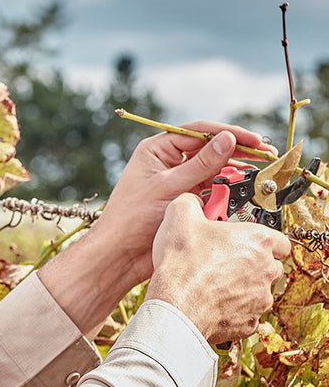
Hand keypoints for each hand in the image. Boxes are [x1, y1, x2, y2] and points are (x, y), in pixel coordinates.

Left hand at [91, 123, 275, 289]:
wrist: (121, 254)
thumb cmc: (132, 217)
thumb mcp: (169, 186)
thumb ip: (201, 164)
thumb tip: (228, 139)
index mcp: (157, 150)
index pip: (198, 132)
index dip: (228, 133)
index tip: (254, 140)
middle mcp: (167, 161)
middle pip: (208, 149)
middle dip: (237, 151)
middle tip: (266, 154)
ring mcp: (177, 180)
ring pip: (212, 170)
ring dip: (234, 171)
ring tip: (257, 172)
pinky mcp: (185, 199)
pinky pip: (210, 189)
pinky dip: (226, 190)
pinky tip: (241, 189)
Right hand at [146, 194, 290, 344]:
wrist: (176, 305)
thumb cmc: (182, 265)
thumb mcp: (179, 216)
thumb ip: (191, 202)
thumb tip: (192, 202)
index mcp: (258, 240)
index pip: (279, 239)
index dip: (259, 238)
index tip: (241, 237)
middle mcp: (266, 269)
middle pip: (269, 264)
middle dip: (249, 262)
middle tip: (222, 258)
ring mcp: (260, 298)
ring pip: (257, 289)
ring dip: (241, 285)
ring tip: (212, 280)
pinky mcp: (249, 322)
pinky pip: (246, 311)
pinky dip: (232, 306)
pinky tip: (211, 298)